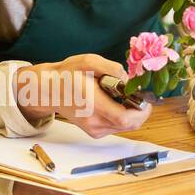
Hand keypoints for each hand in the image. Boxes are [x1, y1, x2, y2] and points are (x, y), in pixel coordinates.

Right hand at [16, 53, 151, 138]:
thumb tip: (128, 80)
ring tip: (120, 97)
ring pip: (125, 127)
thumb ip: (112, 68)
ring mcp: (94, 129)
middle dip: (140, 111)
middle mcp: (93, 120)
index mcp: (92, 102)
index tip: (145, 99)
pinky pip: (117, 127)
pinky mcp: (94, 132)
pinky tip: (113, 104)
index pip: (124, 117)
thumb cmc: (67, 75)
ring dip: (131, 113)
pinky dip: (122, 116)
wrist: (48, 91)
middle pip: (129, 125)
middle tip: (137, 95)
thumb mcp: (88, 61)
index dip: (142, 111)